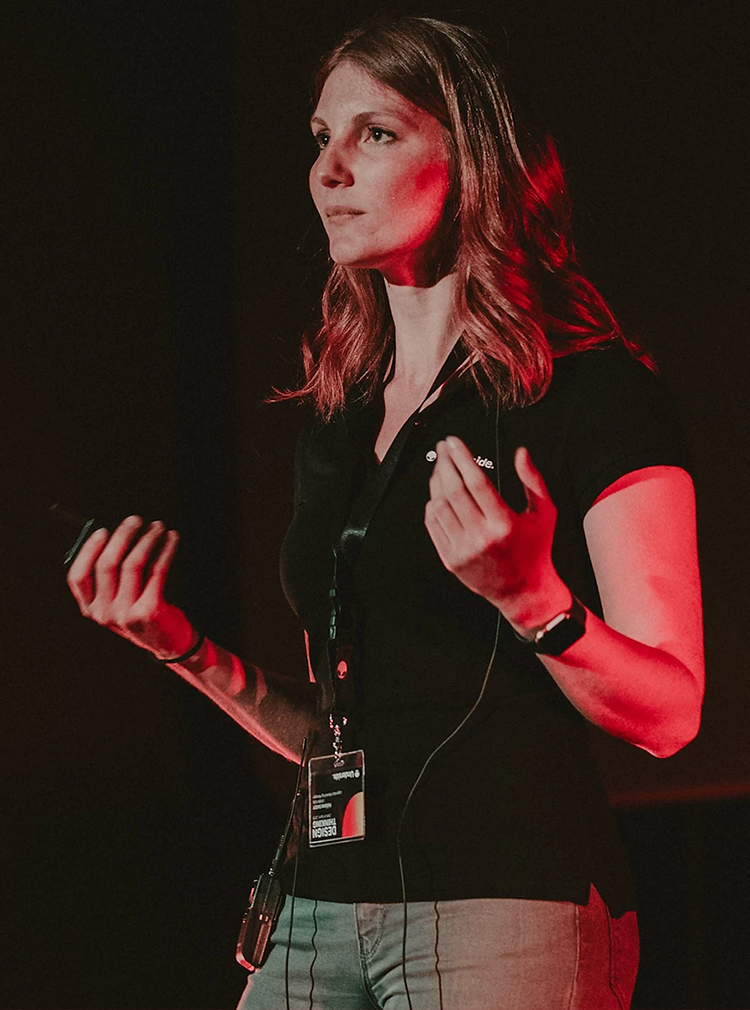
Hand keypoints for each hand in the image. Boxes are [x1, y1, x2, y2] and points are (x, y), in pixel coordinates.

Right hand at [66, 515, 196, 659]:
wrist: (169, 644)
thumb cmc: (143, 614)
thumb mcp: (119, 601)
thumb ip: (112, 576)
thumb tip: (119, 534)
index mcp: (91, 609)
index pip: (78, 576)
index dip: (89, 549)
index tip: (103, 530)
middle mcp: (104, 613)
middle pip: (106, 565)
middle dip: (122, 536)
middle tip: (136, 520)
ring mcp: (125, 614)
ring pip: (133, 564)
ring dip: (147, 539)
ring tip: (158, 527)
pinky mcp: (149, 611)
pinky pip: (157, 571)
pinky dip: (166, 550)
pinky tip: (171, 539)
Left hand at [424, 436, 569, 627]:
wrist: (523, 590)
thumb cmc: (536, 548)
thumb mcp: (545, 513)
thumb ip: (533, 480)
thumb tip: (520, 452)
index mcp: (504, 524)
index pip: (476, 482)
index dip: (462, 458)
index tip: (453, 441)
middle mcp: (481, 538)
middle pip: (453, 491)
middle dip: (445, 463)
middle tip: (443, 448)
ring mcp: (463, 550)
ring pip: (438, 506)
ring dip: (436, 482)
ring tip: (441, 467)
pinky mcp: (450, 560)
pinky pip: (433, 525)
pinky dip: (432, 504)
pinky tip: (438, 493)